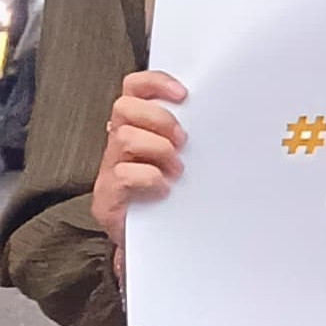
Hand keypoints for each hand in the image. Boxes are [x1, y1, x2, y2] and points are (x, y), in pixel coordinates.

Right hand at [93, 70, 189, 254]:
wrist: (156, 243)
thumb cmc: (174, 195)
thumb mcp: (185, 158)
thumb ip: (190, 136)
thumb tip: (219, 116)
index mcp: (137, 128)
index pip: (134, 88)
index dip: (155, 83)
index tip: (183, 94)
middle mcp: (119, 143)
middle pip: (125, 107)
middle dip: (159, 119)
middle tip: (182, 140)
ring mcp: (110, 168)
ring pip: (125, 137)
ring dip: (158, 150)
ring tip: (176, 169)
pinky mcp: (107, 196)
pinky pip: (125, 173)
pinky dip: (150, 178)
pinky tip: (164, 188)